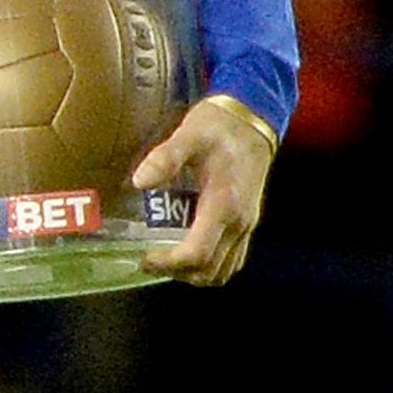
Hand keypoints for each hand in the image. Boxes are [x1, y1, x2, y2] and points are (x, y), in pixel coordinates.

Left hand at [132, 96, 274, 286]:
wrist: (252, 119)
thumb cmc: (219, 127)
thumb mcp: (189, 135)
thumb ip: (165, 157)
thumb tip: (139, 181)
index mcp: (224, 204)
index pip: (198, 253)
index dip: (169, 263)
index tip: (143, 257)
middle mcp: (239, 222)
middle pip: (210, 271)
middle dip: (177, 273)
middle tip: (149, 260)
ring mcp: (246, 225)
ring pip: (224, 271)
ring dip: (193, 273)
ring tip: (165, 258)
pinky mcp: (247, 223)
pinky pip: (232, 259)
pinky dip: (209, 265)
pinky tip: (186, 248)